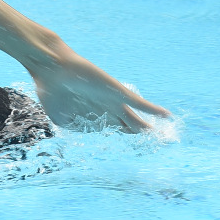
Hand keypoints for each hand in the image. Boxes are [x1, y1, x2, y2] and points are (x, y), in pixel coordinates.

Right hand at [29, 45, 171, 132]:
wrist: (52, 68)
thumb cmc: (51, 90)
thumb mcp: (61, 117)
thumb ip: (75, 127)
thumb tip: (87, 133)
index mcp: (95, 117)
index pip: (116, 132)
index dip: (126, 140)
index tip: (139, 151)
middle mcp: (107, 110)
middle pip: (131, 127)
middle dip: (143, 137)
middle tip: (158, 146)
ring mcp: (114, 102)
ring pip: (138, 120)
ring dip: (150, 129)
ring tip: (167, 138)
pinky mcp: (118, 93)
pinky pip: (140, 103)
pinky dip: (153, 110)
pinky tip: (167, 116)